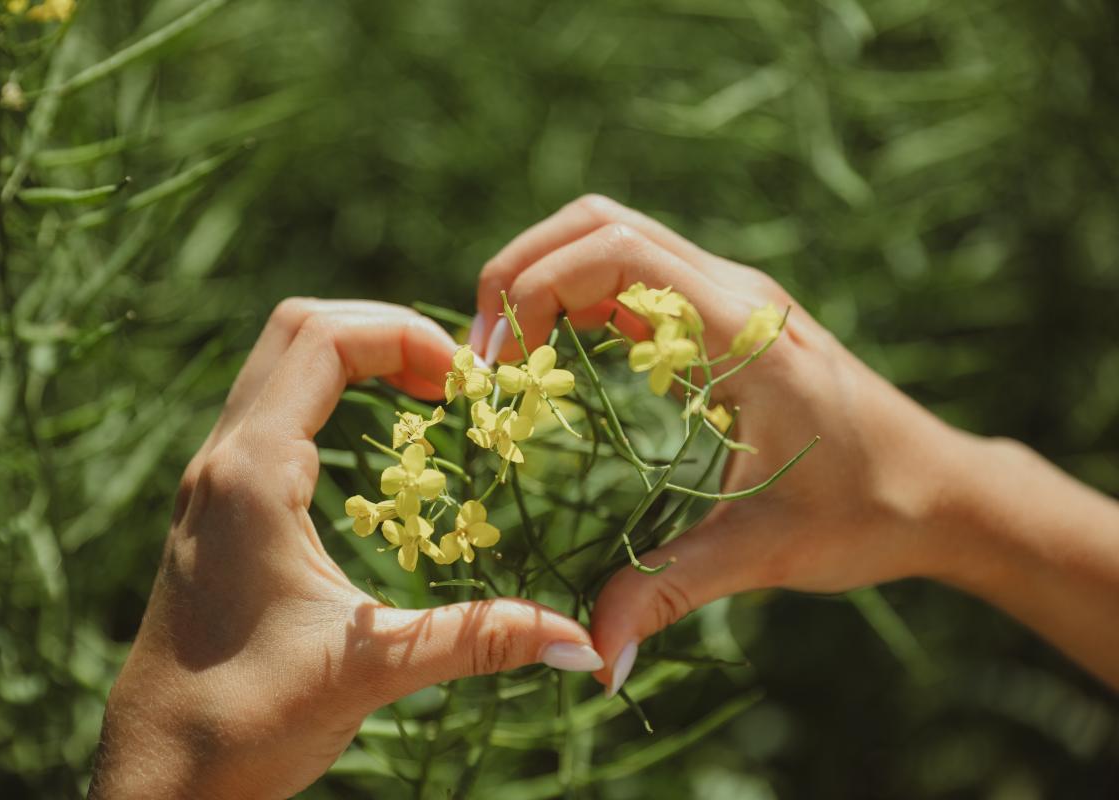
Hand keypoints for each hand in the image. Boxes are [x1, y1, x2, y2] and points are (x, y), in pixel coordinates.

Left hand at [89, 300, 603, 799]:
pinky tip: (378, 454)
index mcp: (251, 476)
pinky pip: (270, 410)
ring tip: (425, 399)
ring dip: (353, 360)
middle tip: (450, 378)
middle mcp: (220, 461)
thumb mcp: (371, 671)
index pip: (322, 341)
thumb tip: (580, 642)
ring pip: (277, 365)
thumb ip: (476, 639)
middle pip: (295, 329)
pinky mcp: (213, 509)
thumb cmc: (245, 722)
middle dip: (381, 332)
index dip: (402, 334)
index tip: (465, 377)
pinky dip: (328, 398)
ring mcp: (210, 483)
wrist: (158, 778)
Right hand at [468, 195, 989, 694]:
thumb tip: (594, 655)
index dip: (534, 288)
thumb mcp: (766, 552)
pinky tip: (555, 360)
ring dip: (545, 279)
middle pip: (599, 222)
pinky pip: (633, 277)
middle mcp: (733, 293)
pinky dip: (577, 299)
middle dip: (522, 271)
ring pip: (612, 237)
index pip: (616, 253)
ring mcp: (730, 297)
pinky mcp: (724, 317)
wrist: (942, 488)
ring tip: (506, 357)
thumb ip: (671, 590)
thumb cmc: (869, 510)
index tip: (494, 364)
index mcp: (744, 332)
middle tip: (484, 355)